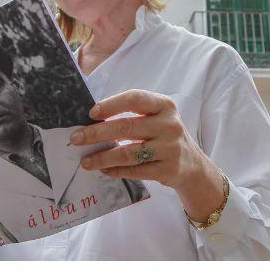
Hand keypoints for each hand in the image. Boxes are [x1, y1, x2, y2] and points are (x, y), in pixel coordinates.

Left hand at [70, 89, 224, 221]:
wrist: (192, 165)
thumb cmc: (164, 137)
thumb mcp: (157, 118)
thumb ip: (132, 115)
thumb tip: (92, 122)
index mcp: (165, 105)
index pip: (135, 99)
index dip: (111, 105)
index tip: (91, 114)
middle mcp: (170, 125)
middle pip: (127, 127)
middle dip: (97, 133)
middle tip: (76, 139)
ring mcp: (170, 149)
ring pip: (129, 153)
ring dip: (103, 157)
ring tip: (86, 161)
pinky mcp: (168, 170)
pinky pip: (136, 171)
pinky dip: (116, 171)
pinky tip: (104, 170)